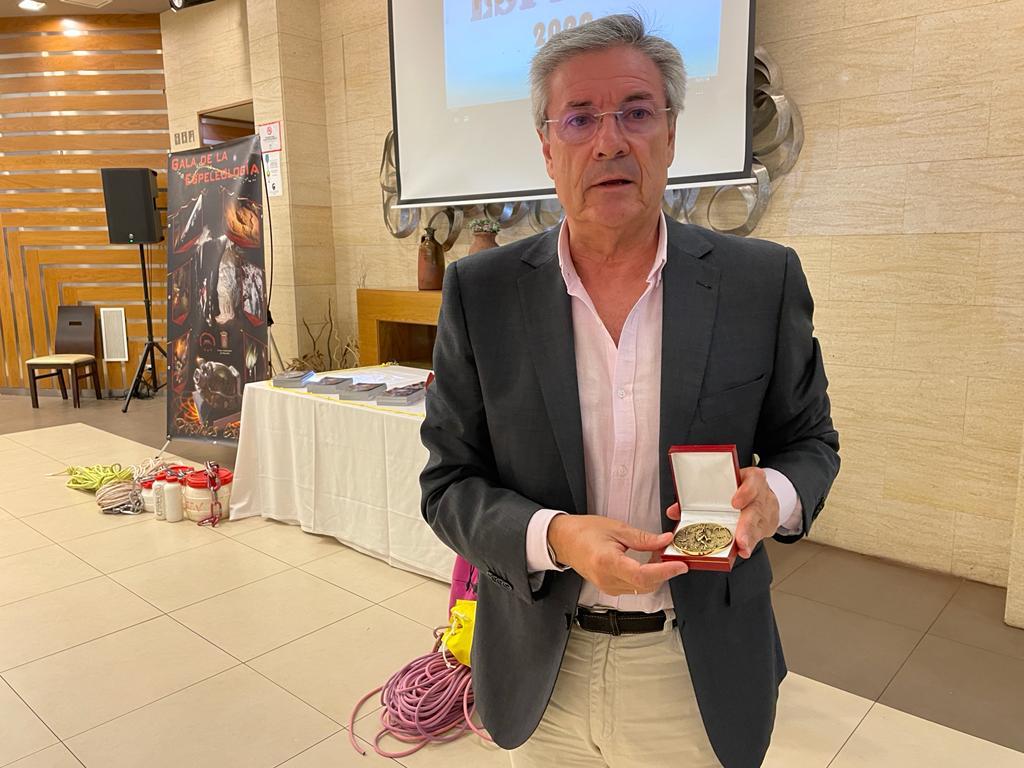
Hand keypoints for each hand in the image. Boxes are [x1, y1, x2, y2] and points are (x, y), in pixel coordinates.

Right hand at [548, 515, 687, 595]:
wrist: (563, 540)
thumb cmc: (584, 531)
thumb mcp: (616, 528)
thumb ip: (643, 538)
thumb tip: (665, 541)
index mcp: (608, 562)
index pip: (643, 575)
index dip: (665, 572)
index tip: (680, 565)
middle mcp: (607, 580)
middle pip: (646, 584)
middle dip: (663, 571)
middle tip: (669, 553)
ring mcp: (607, 587)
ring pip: (642, 588)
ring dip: (655, 575)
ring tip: (657, 555)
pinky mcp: (608, 589)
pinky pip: (634, 588)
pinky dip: (645, 577)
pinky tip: (647, 563)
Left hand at [665, 466, 779, 559]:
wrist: (761, 493)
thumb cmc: (736, 488)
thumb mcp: (723, 485)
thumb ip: (700, 496)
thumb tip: (674, 511)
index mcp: (751, 478)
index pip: (753, 481)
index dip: (745, 492)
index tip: (735, 503)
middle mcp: (762, 494)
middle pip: (756, 509)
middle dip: (747, 526)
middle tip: (740, 540)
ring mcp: (767, 510)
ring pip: (759, 525)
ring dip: (749, 539)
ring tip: (742, 550)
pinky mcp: (768, 524)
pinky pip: (761, 535)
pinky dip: (751, 543)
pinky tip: (744, 551)